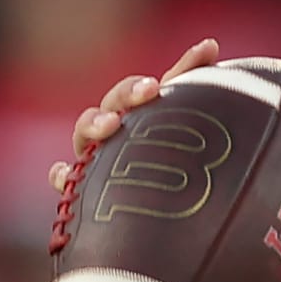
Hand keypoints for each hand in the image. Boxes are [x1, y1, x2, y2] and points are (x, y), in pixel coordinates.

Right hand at [47, 39, 219, 193]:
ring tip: (111, 126)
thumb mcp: (212, 145)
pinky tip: (66, 173)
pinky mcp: (83, 189)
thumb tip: (217, 49)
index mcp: (154, 115)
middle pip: (117, 100)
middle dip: (130, 91)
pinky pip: (65, 179)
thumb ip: (213, 102)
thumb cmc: (189, 180)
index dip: (186, 66)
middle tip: (150, 90)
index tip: (207, 50)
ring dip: (94, 123)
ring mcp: (98, 157)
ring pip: (86, 131)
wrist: (168, 232)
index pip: (168, 84)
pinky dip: (62, 174)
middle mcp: (122, 130)